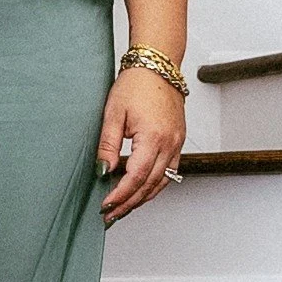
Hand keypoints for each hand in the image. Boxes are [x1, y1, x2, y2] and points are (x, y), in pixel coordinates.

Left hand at [96, 64, 185, 225]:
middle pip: (150, 185)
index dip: (120, 195)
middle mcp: (170, 144)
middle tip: (110, 215)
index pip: (136, 177)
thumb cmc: (136, 84)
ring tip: (123, 208)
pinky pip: (169, 172)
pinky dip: (154, 185)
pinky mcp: (178, 141)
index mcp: (153, 137)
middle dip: (129, 203)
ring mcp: (177, 144)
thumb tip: (103, 171)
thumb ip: (108, 146)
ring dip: (142, 198)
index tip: (105, 205)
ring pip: (162, 182)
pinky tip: (140, 191)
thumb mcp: (113, 114)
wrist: (158, 66)